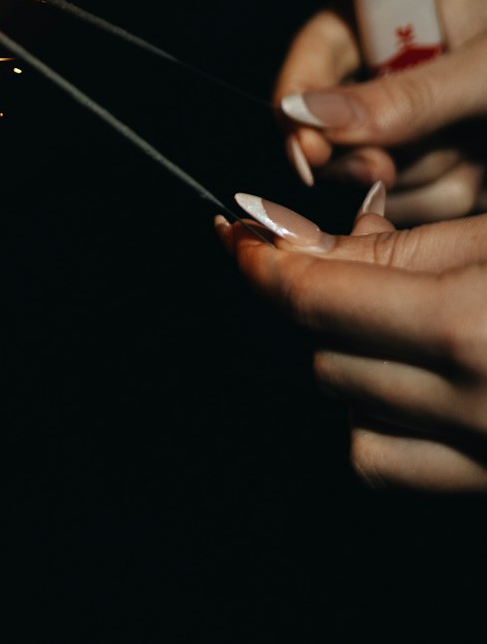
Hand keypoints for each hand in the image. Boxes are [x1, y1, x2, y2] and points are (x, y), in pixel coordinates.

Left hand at [215, 184, 486, 491]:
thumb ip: (395, 250)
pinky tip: (414, 386)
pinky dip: (376, 425)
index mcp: (470, 325)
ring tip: (407, 324)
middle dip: (324, 309)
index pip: (317, 300)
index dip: (262, 262)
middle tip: (351, 270)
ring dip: (353, 365)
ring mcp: (482, 455)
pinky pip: (385, 465)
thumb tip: (294, 243)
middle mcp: (473, 402)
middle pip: (324, 359)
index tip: (236, 235)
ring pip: (346, 413)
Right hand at [276, 0, 486, 223]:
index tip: (307, 148)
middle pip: (333, 121)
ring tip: (477, 160)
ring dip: (423, 179)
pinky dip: (447, 199)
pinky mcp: (444, 162)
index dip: (299, 97)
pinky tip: (481, 180)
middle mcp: (401, 64)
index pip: (318, 48)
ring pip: (372, 168)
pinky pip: (412, 198)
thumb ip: (408, 94)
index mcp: (404, 9)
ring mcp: (421, 118)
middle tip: (391, 171)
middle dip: (368, 154)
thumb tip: (311, 115)